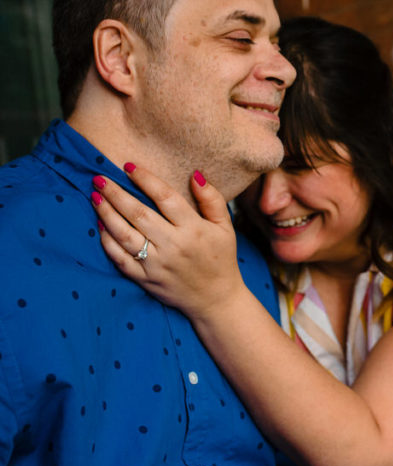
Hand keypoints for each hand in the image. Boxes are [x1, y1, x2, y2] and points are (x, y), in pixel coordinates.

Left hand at [91, 164, 247, 319]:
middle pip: (139, 214)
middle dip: (116, 193)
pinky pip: (120, 258)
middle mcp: (173, 245)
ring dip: (107, 213)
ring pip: (125, 234)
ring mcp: (157, 264)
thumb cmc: (221, 258)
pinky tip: (99, 226)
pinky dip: (107, 241)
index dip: (146, 179)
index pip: (166, 197)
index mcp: (194, 229)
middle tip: (99, 177)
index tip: (129, 166)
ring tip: (95, 196)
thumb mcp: (225, 227)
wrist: (216, 299)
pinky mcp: (145, 279)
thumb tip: (195, 174)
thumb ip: (212, 199)